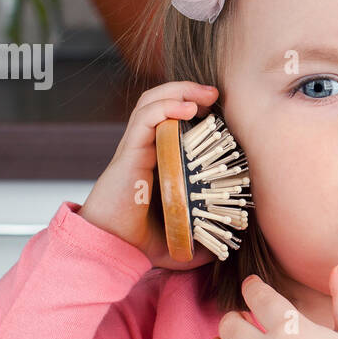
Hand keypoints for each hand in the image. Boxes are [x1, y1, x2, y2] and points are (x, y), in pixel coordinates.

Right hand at [78, 80, 222, 270]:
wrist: (110, 247)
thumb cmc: (139, 242)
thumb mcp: (181, 241)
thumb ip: (202, 240)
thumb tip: (227, 247)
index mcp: (157, 160)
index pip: (172, 120)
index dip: (193, 108)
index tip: (220, 112)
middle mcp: (145, 149)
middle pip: (162, 103)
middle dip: (189, 91)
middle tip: (215, 94)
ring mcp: (136, 148)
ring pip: (152, 103)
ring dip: (179, 91)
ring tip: (205, 95)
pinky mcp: (129, 152)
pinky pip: (144, 118)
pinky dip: (166, 106)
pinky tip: (187, 108)